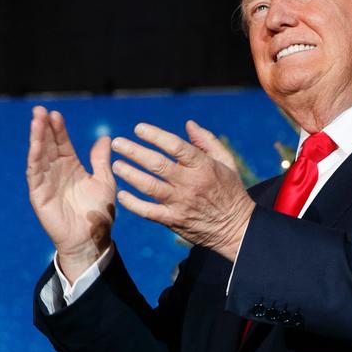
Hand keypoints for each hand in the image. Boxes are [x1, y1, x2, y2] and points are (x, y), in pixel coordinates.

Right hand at [26, 106, 116, 281]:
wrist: (92, 239)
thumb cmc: (99, 213)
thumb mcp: (104, 181)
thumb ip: (101, 160)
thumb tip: (105, 137)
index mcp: (72, 168)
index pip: (62, 143)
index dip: (58, 129)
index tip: (56, 113)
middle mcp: (56, 172)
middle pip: (48, 146)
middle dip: (43, 128)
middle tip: (40, 110)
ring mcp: (46, 183)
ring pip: (39, 156)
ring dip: (37, 139)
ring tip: (36, 121)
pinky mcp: (39, 195)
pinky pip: (35, 174)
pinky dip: (34, 159)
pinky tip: (34, 145)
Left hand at [110, 120, 254, 261]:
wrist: (236, 228)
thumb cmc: (230, 190)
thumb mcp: (226, 162)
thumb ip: (207, 141)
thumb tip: (188, 124)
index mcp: (203, 166)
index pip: (176, 146)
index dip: (155, 135)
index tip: (139, 128)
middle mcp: (190, 183)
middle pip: (157, 164)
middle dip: (134, 151)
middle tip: (118, 143)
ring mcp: (180, 203)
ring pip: (149, 186)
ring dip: (130, 174)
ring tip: (116, 165)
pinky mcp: (174, 220)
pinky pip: (148, 211)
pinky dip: (133, 204)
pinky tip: (121, 194)